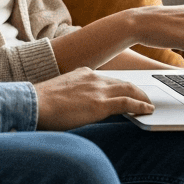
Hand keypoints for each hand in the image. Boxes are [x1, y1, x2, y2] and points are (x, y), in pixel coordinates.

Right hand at [35, 67, 153, 129]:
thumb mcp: (60, 93)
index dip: (121, 86)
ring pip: (130, 90)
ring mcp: (98, 90)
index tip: (128, 91)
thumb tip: (77, 106)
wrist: (33, 104)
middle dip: (137, 90)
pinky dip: (141, 106)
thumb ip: (73, 96)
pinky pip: (128, 103)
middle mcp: (93, 78)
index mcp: (83, 73)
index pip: (109, 79)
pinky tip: (148, 110)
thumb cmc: (41, 104)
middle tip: (146, 97)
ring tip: (149, 104)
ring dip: (143, 97)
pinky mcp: (101, 104)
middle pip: (123, 82)